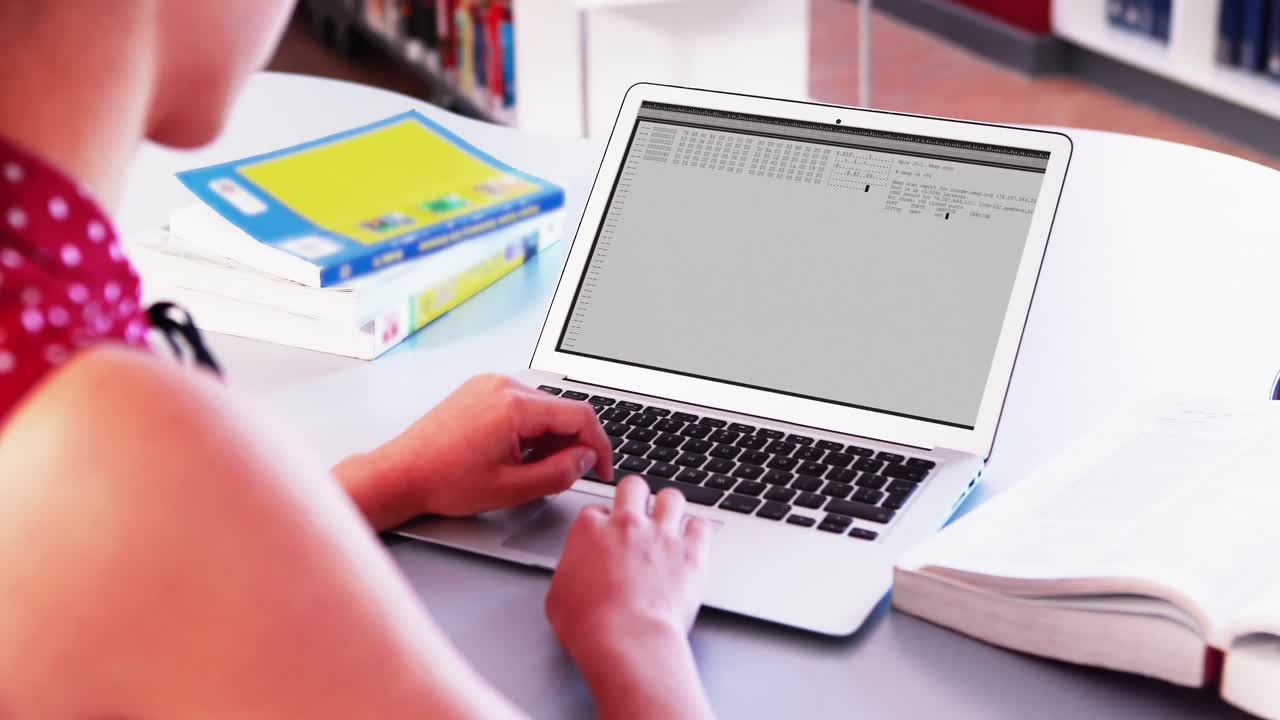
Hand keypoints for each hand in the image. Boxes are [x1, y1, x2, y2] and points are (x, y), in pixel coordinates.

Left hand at [333, 374, 613, 528]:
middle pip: (562, 408)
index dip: (600, 445)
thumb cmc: (444, 481)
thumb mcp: (512, 488)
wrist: (400, 473)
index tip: (602, 469)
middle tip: (562, 475)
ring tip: (529, 468)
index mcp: (514, 406)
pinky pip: (520, 404)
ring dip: (550, 436)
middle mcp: (503, 385)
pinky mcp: (479, 390)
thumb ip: (559, 473)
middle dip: (572, 443)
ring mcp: (489, 385)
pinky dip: (529, 428)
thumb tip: (586, 460)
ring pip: (543, 407)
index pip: (580, 415)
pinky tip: (514, 453)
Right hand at [545, 477, 714, 719]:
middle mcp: (627, 523)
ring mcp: (661, 535)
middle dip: (636, 496)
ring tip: (669, 522)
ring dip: (669, 508)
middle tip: (638, 513)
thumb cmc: (589, 624)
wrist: (627, 639)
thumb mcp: (558, 596)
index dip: (602, 522)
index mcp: (590, 530)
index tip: (606, 535)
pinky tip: (693, 541)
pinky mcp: (691, 552)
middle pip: (633, 486)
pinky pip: (701, 524)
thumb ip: (570, 571)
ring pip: (671, 497)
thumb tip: (575, 574)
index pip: (596, 509)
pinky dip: (698, 530)